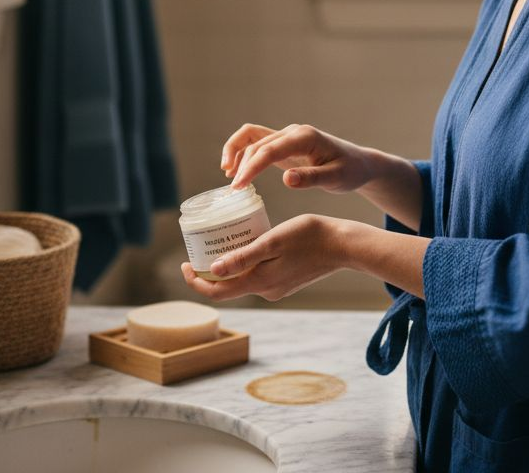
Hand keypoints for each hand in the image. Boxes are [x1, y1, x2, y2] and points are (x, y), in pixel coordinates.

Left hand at [181, 214, 347, 301]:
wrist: (344, 245)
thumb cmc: (310, 237)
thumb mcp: (272, 241)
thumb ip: (243, 257)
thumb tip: (212, 269)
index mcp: (259, 283)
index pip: (216, 292)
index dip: (195, 281)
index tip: (184, 263)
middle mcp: (266, 291)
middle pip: (227, 288)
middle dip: (208, 272)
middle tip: (198, 249)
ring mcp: (277, 288)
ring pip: (242, 280)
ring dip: (228, 266)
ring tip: (220, 242)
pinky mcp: (286, 281)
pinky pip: (257, 276)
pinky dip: (245, 264)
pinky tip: (247, 244)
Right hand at [221, 124, 373, 192]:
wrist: (358, 164)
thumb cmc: (350, 171)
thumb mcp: (336, 178)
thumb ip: (312, 178)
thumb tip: (288, 180)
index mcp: (305, 138)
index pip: (270, 150)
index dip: (251, 167)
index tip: (239, 186)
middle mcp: (293, 132)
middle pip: (257, 143)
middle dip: (241, 165)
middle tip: (234, 190)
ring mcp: (287, 136)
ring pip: (252, 137)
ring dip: (236, 152)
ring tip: (229, 176)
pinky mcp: (284, 144)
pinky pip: (257, 143)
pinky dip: (243, 153)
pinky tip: (237, 171)